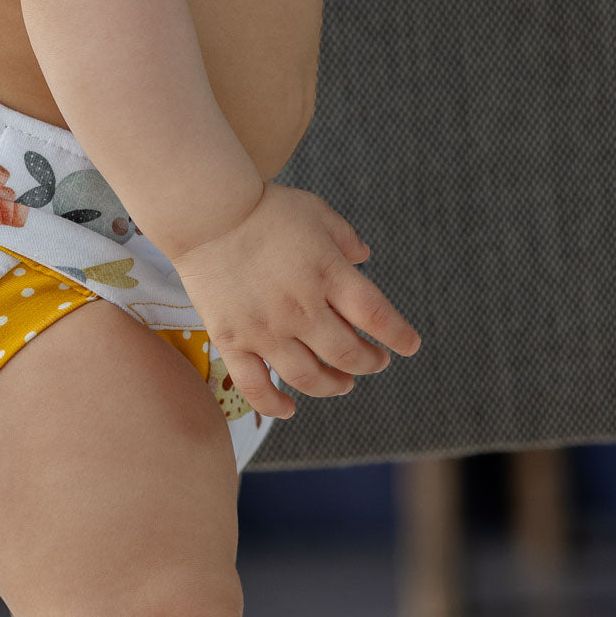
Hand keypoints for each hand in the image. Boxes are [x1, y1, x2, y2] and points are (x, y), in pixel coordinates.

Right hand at [167, 183, 421, 418]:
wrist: (206, 214)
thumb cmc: (263, 208)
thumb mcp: (315, 211)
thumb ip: (345, 237)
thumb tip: (364, 258)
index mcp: (328, 273)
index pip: (376, 316)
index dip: (398, 335)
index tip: (409, 346)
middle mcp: (301, 308)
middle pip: (347, 354)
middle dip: (369, 362)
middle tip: (375, 362)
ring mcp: (266, 329)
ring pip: (308, 378)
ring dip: (332, 386)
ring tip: (342, 384)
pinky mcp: (232, 342)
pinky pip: (255, 387)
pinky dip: (274, 404)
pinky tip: (289, 409)